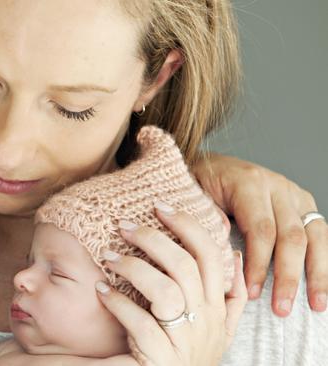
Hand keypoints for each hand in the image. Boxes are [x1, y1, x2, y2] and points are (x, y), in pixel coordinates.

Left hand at [94, 202, 247, 365]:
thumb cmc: (185, 355)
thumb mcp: (215, 329)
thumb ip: (228, 296)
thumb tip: (235, 256)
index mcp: (216, 308)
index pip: (210, 256)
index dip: (187, 227)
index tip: (161, 206)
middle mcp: (204, 322)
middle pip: (185, 267)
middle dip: (153, 239)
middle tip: (124, 225)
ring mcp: (184, 342)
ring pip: (166, 292)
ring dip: (134, 267)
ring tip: (108, 256)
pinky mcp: (160, 360)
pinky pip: (141, 324)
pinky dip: (119, 303)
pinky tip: (102, 290)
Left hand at [193, 153, 327, 315]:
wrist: (208, 165)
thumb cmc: (196, 183)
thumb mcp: (190, 193)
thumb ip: (205, 215)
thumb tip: (224, 241)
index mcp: (248, 182)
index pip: (261, 229)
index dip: (258, 264)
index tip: (250, 292)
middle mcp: (276, 186)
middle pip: (291, 236)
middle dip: (288, 276)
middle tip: (280, 308)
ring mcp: (293, 194)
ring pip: (314, 236)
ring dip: (316, 274)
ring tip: (315, 305)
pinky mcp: (303, 203)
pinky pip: (320, 233)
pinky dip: (324, 260)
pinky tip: (323, 286)